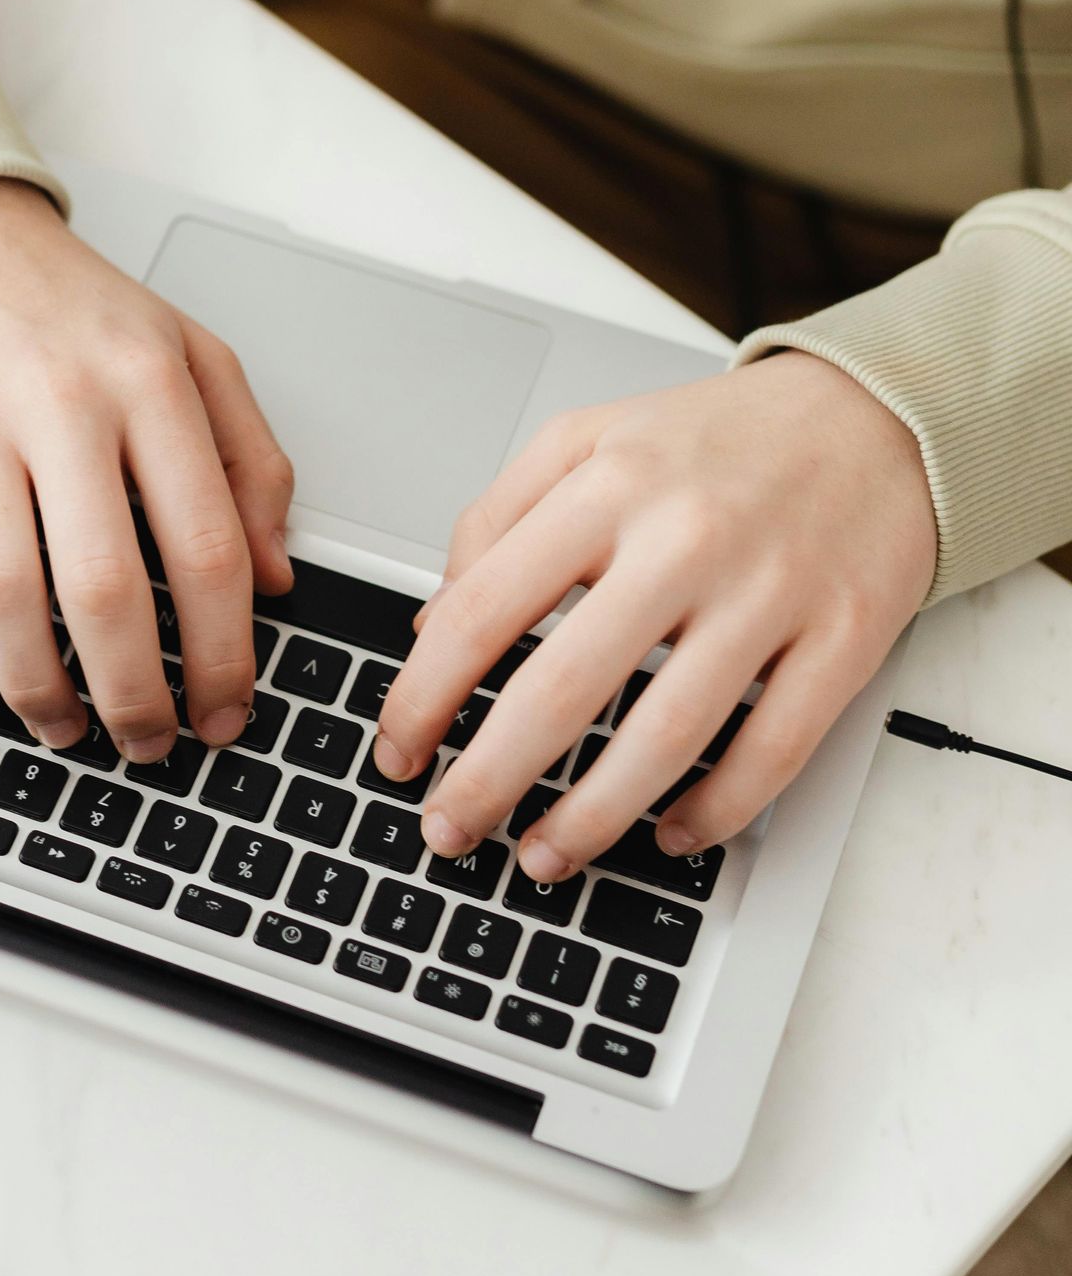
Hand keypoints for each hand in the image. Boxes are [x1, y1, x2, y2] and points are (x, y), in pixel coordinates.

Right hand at [0, 179, 293, 759]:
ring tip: (60, 726)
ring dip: (34, 689)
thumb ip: (249, 459)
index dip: (223, 656)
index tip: (224, 714)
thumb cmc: (65, 302)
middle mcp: (62, 401)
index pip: (207, 548)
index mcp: (151, 383)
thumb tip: (276, 581)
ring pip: (3, 593)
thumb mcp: (189, 353)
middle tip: (147, 745)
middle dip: (133, 698)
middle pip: (107, 590)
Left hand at [372, 352, 936, 881]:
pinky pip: (772, 753)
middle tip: (449, 828)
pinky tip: (670, 834)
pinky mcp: (843, 639)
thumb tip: (432, 625)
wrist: (875, 417)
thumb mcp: (587, 442)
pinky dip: (716, 811)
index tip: (399, 749)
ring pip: (666, 737)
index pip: (484, 609)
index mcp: (607, 487)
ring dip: (592, 819)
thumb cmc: (718, 442)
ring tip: (542, 858)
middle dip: (489, 780)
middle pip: (563, 689)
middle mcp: (683, 539)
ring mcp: (768, 594)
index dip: (424, 695)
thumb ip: (497, 521)